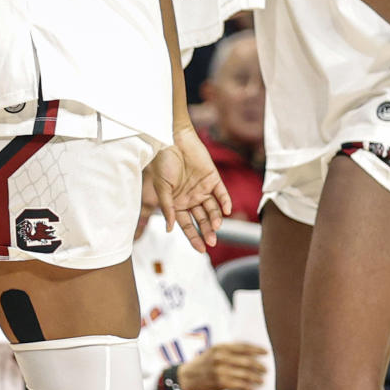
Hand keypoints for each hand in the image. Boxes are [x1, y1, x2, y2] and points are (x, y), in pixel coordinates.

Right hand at [150, 125, 231, 251]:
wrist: (172, 140)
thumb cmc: (163, 163)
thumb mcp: (162, 189)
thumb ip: (167, 208)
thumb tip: (168, 229)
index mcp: (177, 204)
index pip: (187, 225)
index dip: (194, 237)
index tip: (201, 249)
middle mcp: (191, 199)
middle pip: (201, 220)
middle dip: (207, 231)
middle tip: (211, 242)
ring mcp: (202, 189)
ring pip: (212, 209)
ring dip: (215, 219)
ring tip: (216, 226)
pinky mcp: (213, 179)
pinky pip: (221, 193)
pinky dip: (225, 202)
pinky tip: (227, 211)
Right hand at [177, 343, 267, 389]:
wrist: (187, 376)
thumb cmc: (204, 363)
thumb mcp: (213, 351)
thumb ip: (229, 350)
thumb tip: (250, 353)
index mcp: (220, 347)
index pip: (243, 347)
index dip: (256, 349)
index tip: (266, 352)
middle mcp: (220, 358)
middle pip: (247, 361)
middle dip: (259, 366)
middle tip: (265, 370)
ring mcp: (220, 370)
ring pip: (244, 375)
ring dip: (255, 378)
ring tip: (261, 381)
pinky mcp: (219, 382)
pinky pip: (238, 385)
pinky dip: (246, 388)